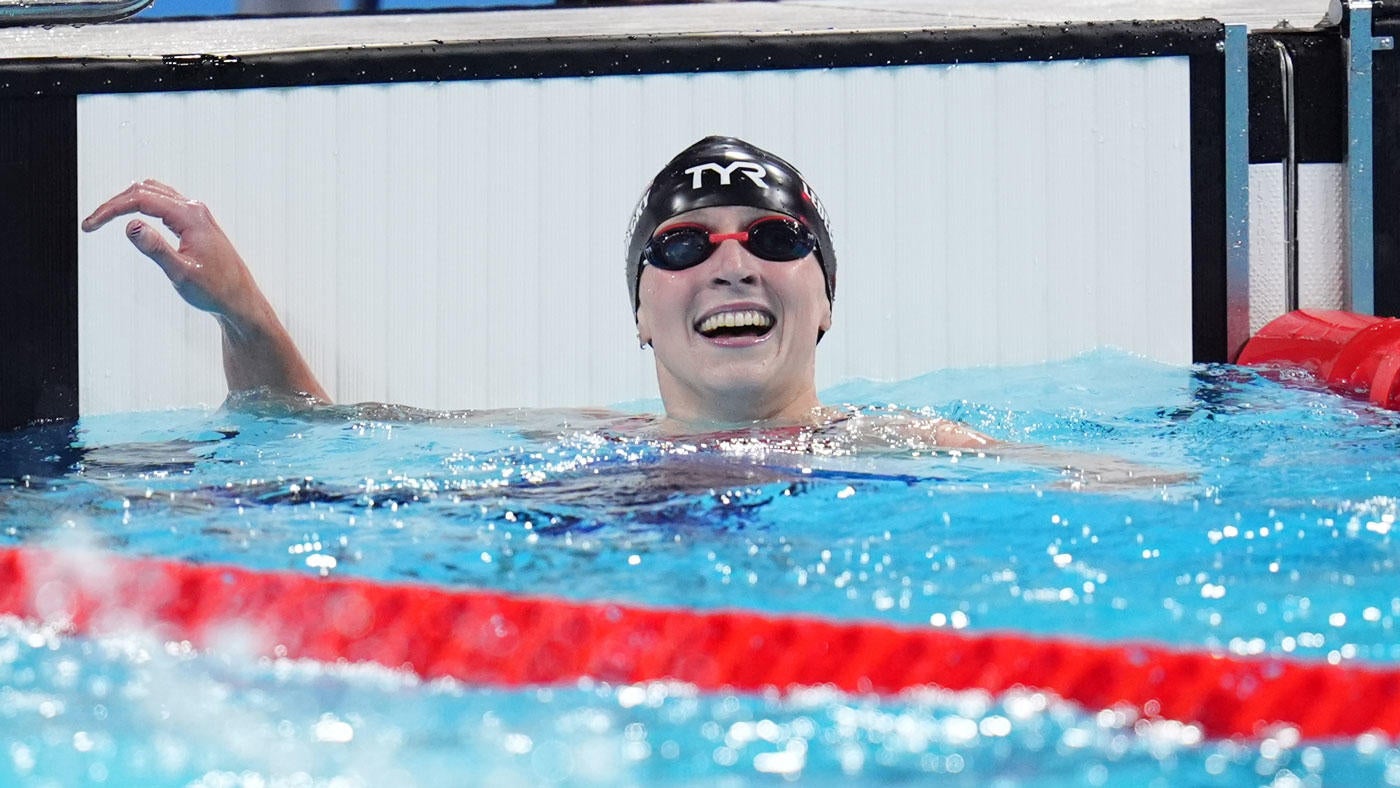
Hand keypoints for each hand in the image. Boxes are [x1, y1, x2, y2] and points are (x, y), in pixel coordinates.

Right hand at [82, 180, 329, 401]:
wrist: (240, 300)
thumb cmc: (215, 291)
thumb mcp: (181, 274)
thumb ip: (156, 249)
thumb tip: (130, 225)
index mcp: (191, 217)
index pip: (141, 199)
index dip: (111, 209)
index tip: (89, 226)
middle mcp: (195, 209)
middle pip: (145, 190)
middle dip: (115, 203)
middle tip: (91, 224)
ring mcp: (197, 214)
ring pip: (155, 193)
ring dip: (128, 201)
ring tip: (104, 219)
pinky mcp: (196, 223)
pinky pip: (164, 203)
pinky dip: (142, 205)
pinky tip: (131, 216)